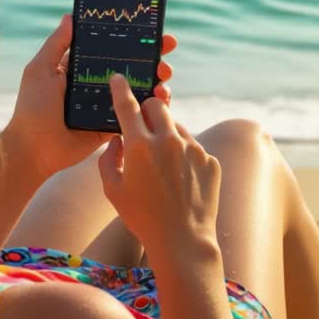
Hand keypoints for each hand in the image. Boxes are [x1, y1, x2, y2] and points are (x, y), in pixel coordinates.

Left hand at [2, 14, 177, 182]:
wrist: (34, 148)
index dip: (132, 37)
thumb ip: (56, 44)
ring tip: (164, 77)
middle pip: (131, 65)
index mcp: (81, 67)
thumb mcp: (41, 69)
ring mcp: (107, 105)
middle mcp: (97, 83)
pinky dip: (151, 107)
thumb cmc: (33, 107)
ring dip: (156, 80)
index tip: (152, 28)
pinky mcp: (112, 125)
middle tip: (167, 48)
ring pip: (138, 89)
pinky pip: (136, 114)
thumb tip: (70, 16)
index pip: (112, 47)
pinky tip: (161, 100)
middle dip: (152, 55)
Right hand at [98, 74, 221, 258]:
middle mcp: (167, 141)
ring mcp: (192, 149)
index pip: (127, 106)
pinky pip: (193, 147)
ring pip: (176, 126)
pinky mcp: (210, 160)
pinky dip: (184, 155)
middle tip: (144, 127)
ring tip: (163, 167)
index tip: (119, 78)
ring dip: (167, 135)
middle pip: (158, 105)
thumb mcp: (113, 190)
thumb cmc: (142, 218)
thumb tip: (116, 140)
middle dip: (149, 110)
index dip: (121, 89)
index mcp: (139, 146)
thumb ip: (108, 159)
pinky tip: (180, 180)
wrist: (183, 241)